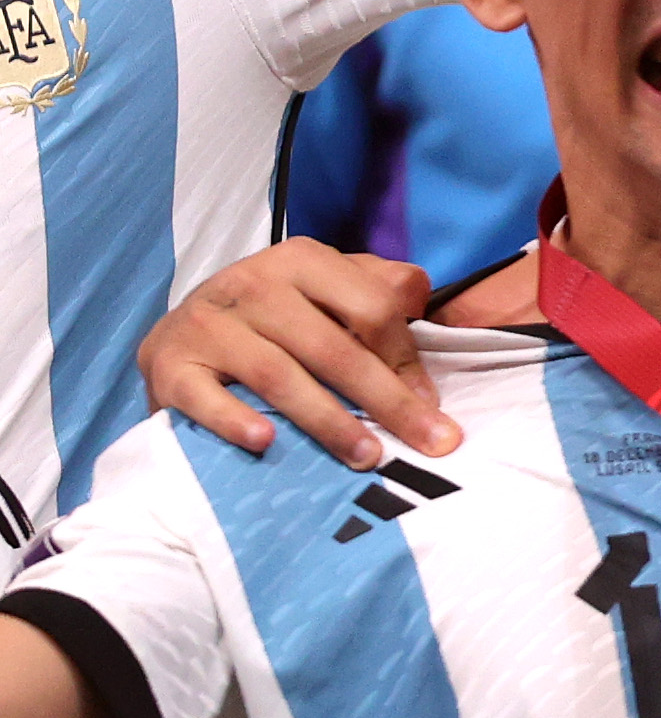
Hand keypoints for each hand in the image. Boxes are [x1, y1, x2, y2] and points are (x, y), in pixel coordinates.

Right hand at [145, 241, 450, 466]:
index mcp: (303, 260)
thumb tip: (420, 299)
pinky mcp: (170, 365)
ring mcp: (208, 325)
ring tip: (366, 457)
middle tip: (427, 442)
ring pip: (279, 377)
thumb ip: (376, 286)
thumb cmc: (272, 312)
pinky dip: (234, 420)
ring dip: (328, 421)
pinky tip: (265, 442)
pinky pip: (204, 397)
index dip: (405, 359)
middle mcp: (254, 284)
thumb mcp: (324, 284)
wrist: (179, 330)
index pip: (370, 309)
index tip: (433, 405)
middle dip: (386, 400)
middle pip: (332, 349)